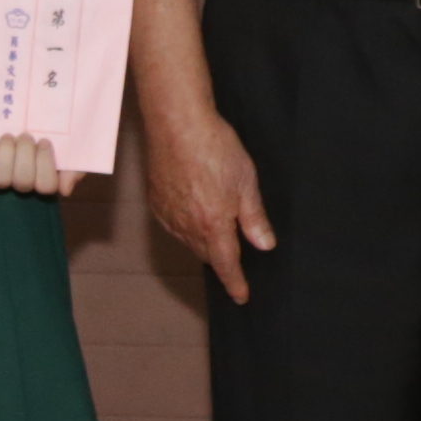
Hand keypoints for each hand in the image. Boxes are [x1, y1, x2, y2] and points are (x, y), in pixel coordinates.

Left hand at [0, 132, 73, 195]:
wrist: (36, 111)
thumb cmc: (58, 134)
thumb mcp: (75, 147)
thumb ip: (75, 168)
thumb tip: (64, 190)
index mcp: (48, 179)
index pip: (46, 186)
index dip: (44, 163)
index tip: (44, 141)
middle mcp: (25, 184)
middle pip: (23, 182)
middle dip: (24, 153)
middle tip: (26, 135)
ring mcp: (4, 178)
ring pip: (0, 179)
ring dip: (5, 154)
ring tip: (9, 137)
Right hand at [141, 95, 279, 302]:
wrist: (177, 124)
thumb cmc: (215, 148)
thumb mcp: (246, 183)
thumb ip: (254, 218)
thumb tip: (264, 245)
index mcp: (214, 225)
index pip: (226, 264)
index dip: (235, 282)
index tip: (241, 296)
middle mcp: (187, 226)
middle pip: (207, 254)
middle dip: (221, 258)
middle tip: (234, 253)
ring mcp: (168, 214)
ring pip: (189, 241)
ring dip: (203, 241)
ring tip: (215, 224)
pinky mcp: (156, 201)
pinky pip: (173, 225)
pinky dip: (186, 226)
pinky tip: (194, 209)